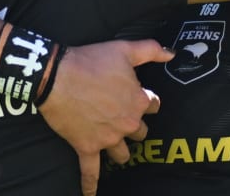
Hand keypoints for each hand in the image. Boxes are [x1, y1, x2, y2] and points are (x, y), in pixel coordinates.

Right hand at [38, 39, 172, 195]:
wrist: (57, 76)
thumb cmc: (90, 61)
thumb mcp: (124, 49)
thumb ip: (151, 50)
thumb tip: (172, 54)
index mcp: (137, 100)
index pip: (153, 105)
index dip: (146, 100)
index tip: (137, 95)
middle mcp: (127, 123)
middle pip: (140, 132)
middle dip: (134, 125)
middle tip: (122, 117)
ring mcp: (108, 138)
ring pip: (122, 153)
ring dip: (121, 150)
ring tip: (115, 146)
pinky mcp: (87, 147)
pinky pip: (91, 172)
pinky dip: (90, 185)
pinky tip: (91, 195)